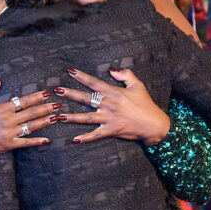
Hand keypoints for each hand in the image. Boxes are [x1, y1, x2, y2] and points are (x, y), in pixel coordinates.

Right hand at [0, 81, 55, 172]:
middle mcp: (9, 120)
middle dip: (46, 107)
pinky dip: (37, 141)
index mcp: (2, 109)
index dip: (36, 97)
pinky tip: (47, 140)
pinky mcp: (9, 145)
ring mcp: (10, 133)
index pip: (23, 101)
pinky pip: (26, 143)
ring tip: (57, 117)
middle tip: (59, 104)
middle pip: (31, 112)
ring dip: (45, 121)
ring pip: (32, 126)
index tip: (46, 93)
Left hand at [53, 67, 170, 144]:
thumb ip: (125, 75)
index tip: (69, 71)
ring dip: (72, 117)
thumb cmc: (146, 104)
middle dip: (70, 94)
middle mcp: (109, 105)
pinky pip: (96, 135)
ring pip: (87, 118)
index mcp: (114, 92)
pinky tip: (74, 140)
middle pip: (86, 98)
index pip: (94, 82)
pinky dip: (85, 138)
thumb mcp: (138, 85)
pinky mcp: (111, 131)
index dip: (81, 76)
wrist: (154, 124)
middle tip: (56, 91)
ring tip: (58, 116)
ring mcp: (109, 119)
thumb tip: (111, 69)